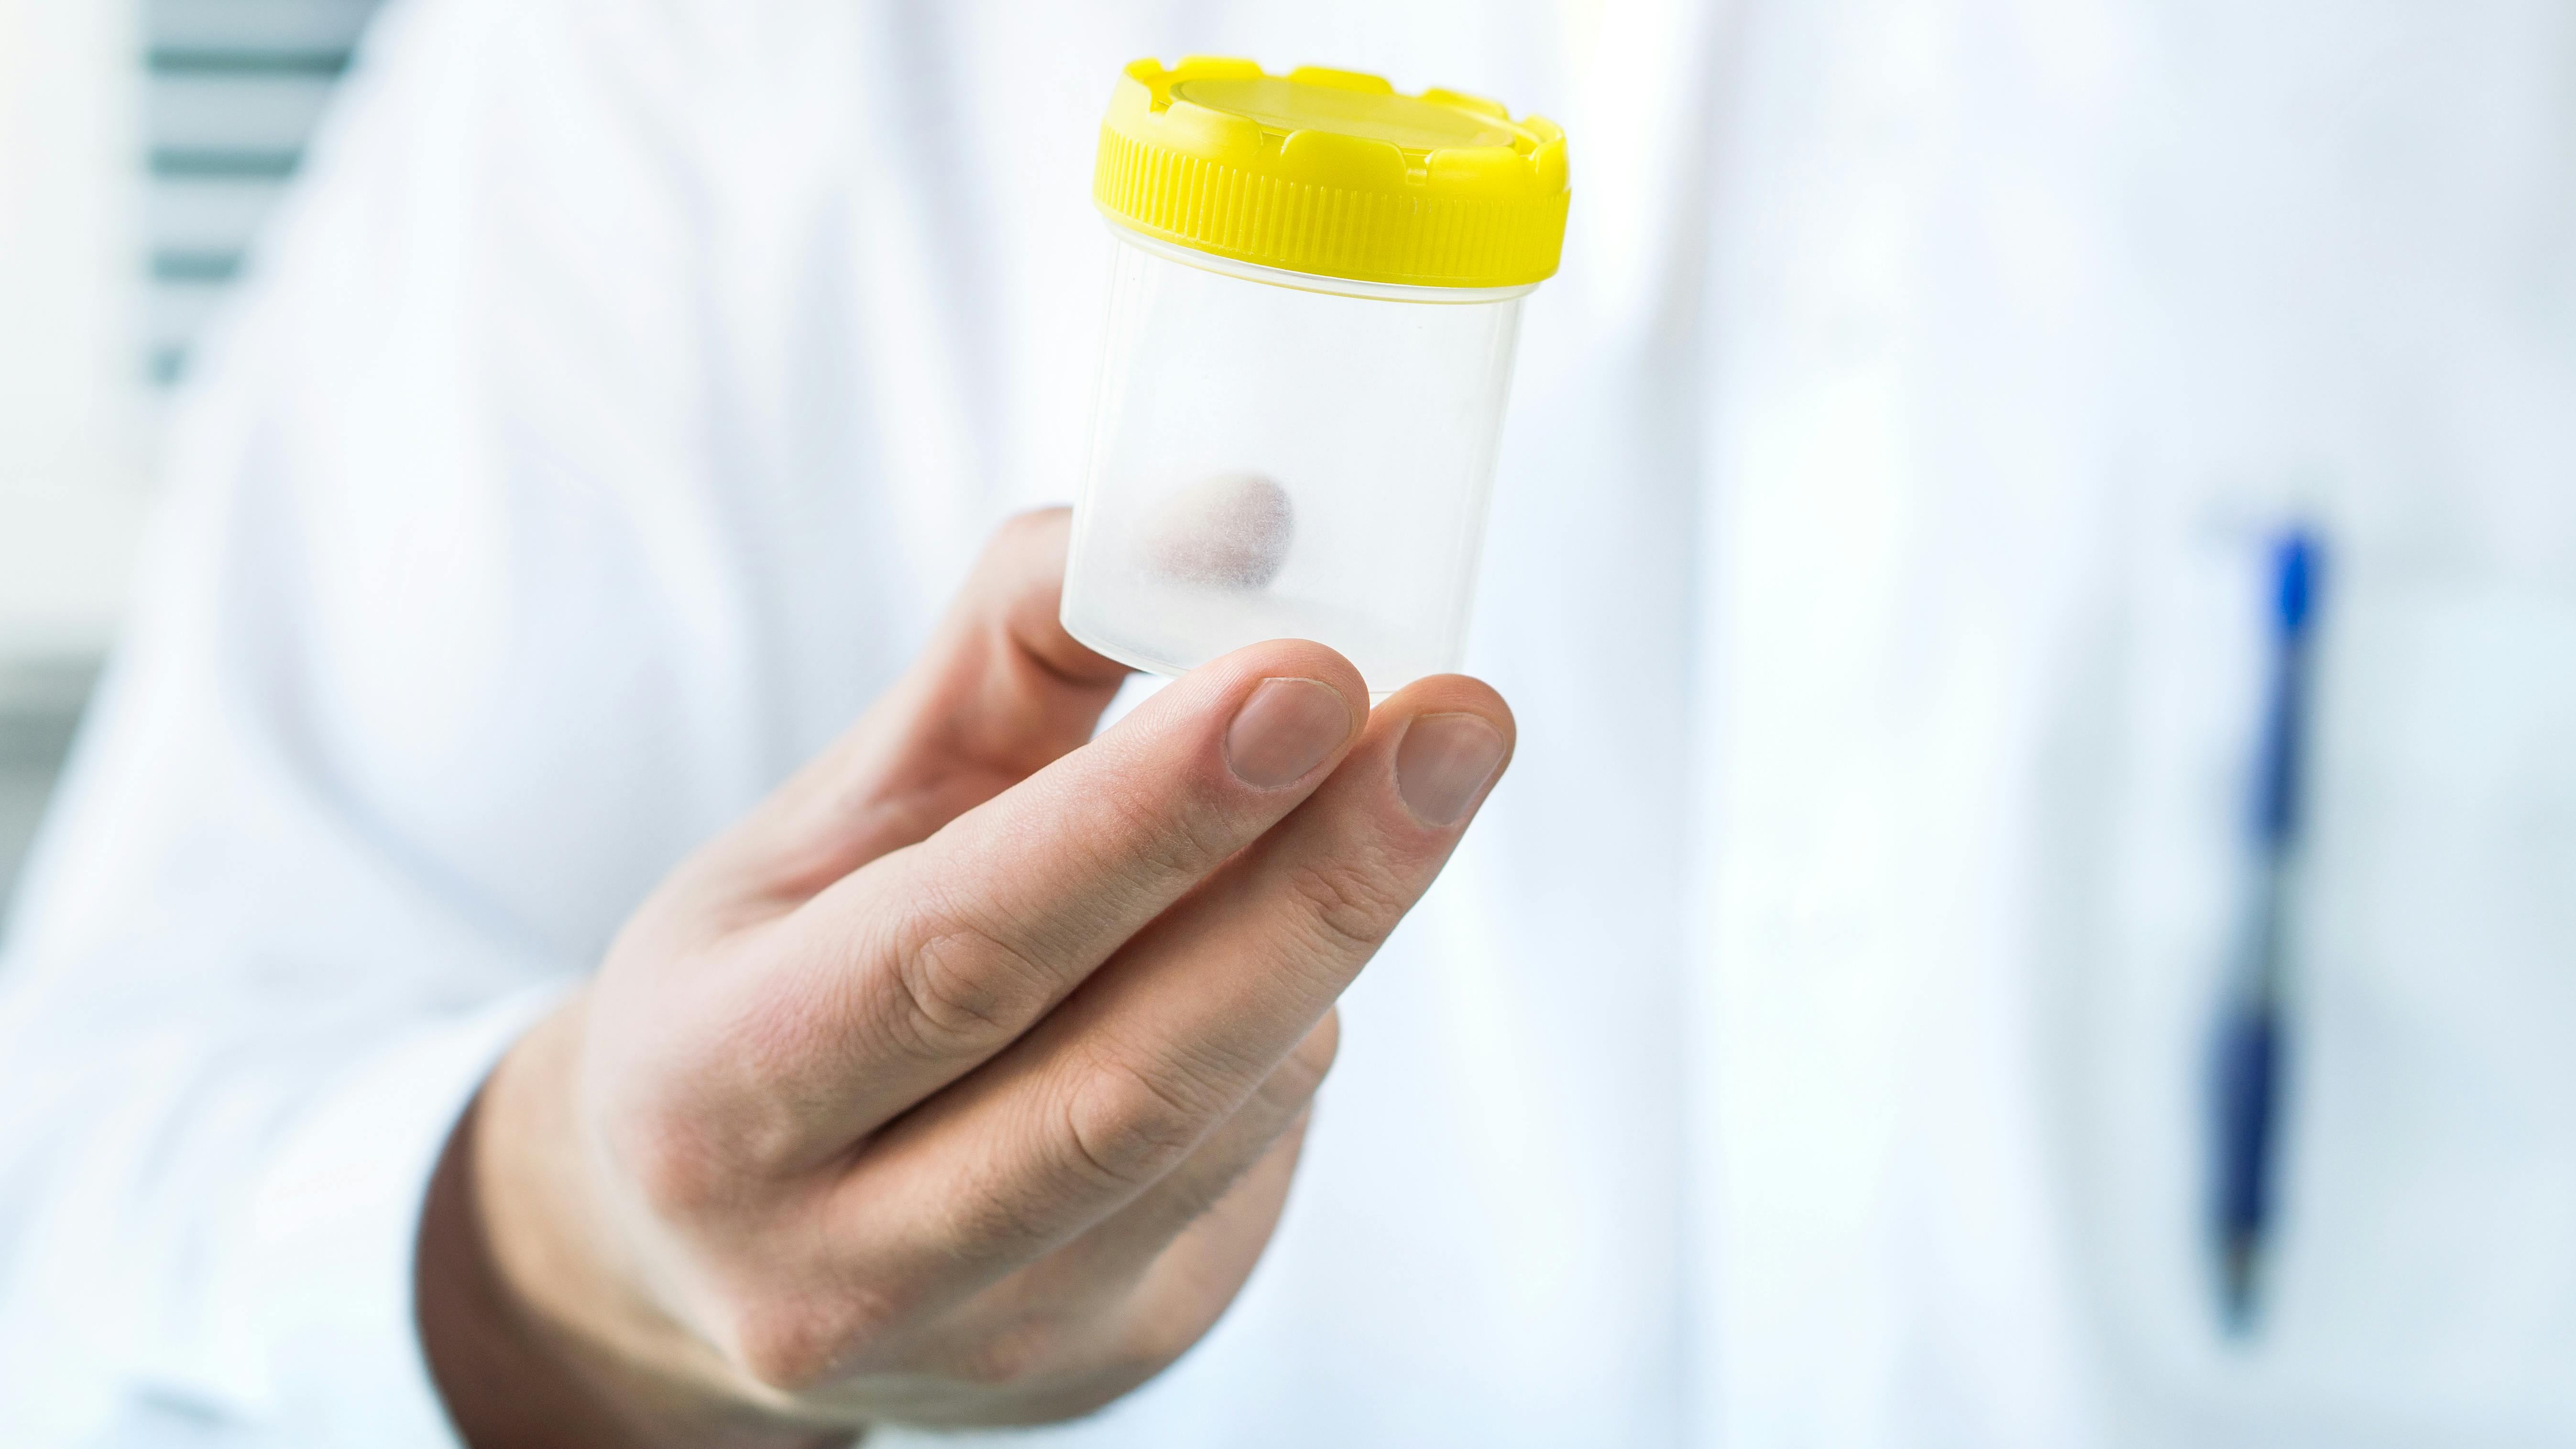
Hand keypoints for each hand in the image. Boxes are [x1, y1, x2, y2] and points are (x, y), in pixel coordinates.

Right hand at [417, 510, 1514, 1444]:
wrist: (711, 1237)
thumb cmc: (778, 973)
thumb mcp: (839, 805)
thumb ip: (1018, 648)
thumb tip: (1231, 521)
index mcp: (719, 1091)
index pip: (964, 947)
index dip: (1147, 817)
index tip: (1311, 673)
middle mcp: (836, 1261)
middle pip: (1129, 1072)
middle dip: (1320, 884)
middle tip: (1461, 722)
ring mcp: (984, 1343)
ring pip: (1220, 1118)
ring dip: (1313, 940)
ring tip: (1345, 800)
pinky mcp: (1106, 1362)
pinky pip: (1251, 1167)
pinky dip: (1286, 1029)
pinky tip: (1269, 950)